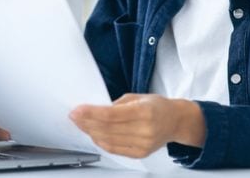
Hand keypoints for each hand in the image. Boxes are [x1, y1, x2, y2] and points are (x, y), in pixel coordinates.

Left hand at [69, 93, 205, 157]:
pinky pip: (114, 149)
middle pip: (107, 129)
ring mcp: (142, 144)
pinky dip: (101, 142)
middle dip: (87, 122)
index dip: (91, 113)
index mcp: (144, 111)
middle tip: (74, 116)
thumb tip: (95, 111)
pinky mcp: (140, 153)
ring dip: (91, 132)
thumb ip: (117, 104)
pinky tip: (94, 134)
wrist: (175, 121)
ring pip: (109, 141)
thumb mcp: (138, 96)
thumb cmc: (157, 106)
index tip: (77, 110)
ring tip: (81, 124)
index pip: (111, 115)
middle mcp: (144, 130)